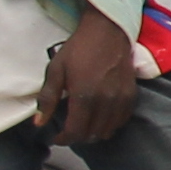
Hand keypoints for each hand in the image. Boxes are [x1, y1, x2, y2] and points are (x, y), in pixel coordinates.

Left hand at [34, 9, 142, 148]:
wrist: (107, 30)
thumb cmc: (78, 49)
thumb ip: (47, 99)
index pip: (75, 132)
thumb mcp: (56, 70)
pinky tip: (100, 116)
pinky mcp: (131, 95)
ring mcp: (121, 100)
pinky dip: (109, 124)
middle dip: (77, 136)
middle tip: (68, 128)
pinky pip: (121, 121)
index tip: (56, 136)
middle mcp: (105, 102)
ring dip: (93, 132)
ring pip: (107, 131)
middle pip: (91, 135)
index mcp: (84, 97)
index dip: (64, 139)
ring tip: (83, 123)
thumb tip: (39, 124)